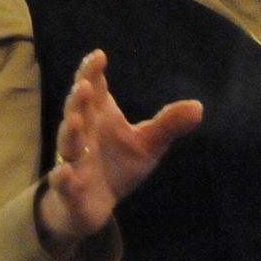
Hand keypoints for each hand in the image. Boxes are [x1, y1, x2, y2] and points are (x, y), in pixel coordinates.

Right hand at [36, 49, 203, 253]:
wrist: (92, 204)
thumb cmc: (117, 165)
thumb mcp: (147, 144)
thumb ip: (168, 125)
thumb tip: (199, 106)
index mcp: (98, 116)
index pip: (93, 88)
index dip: (92, 72)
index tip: (99, 56)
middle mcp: (82, 134)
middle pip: (76, 111)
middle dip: (78, 99)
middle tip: (84, 86)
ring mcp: (73, 160)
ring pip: (66, 143)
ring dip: (68, 132)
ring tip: (73, 120)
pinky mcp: (69, 188)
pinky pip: (62, 181)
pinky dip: (62, 177)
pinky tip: (65, 172)